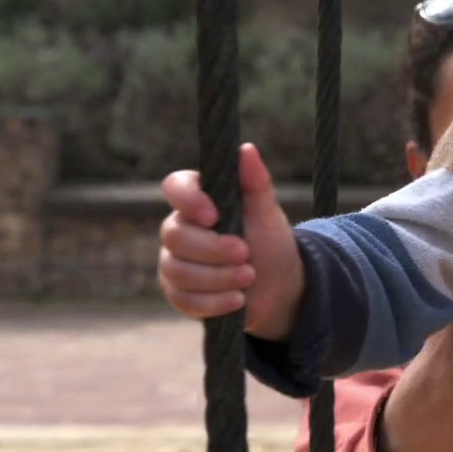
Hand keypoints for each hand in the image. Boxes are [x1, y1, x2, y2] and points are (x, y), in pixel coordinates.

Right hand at [157, 143, 304, 340]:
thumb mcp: (268, 214)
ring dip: (217, 277)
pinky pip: (182, 299)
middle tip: (245, 254)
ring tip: (249, 277)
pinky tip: (237, 300)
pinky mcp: (178, 293)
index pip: (174, 187)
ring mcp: (175, 261)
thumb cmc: (271, 244)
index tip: (214, 215)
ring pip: (176, 269)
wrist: (279, 289)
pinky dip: (213, 302)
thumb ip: (256, 183)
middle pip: (173, 235)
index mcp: (200, 200)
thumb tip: (246, 149)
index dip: (188, 200)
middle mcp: (180, 228)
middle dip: (212, 249)